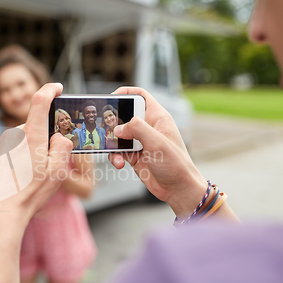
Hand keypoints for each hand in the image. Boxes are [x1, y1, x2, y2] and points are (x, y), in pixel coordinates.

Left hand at [0, 83, 72, 225]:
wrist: (0, 213)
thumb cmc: (29, 194)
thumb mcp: (57, 172)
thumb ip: (62, 146)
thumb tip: (59, 136)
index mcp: (31, 136)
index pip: (40, 100)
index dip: (50, 90)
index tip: (57, 88)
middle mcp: (12, 135)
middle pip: (31, 127)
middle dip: (40, 138)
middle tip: (44, 162)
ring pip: (18, 140)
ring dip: (25, 150)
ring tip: (26, 175)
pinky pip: (5, 150)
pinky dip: (12, 158)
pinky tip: (13, 176)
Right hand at [108, 87, 206, 218]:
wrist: (178, 189)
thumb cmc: (176, 164)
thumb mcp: (156, 141)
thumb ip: (136, 128)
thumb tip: (118, 128)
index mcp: (157, 117)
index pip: (140, 96)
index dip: (126, 93)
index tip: (112, 98)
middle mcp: (148, 127)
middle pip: (124, 116)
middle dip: (112, 123)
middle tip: (105, 129)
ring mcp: (140, 142)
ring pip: (117, 135)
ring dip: (112, 144)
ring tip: (115, 153)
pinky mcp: (134, 155)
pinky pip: (118, 151)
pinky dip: (115, 157)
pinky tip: (120, 164)